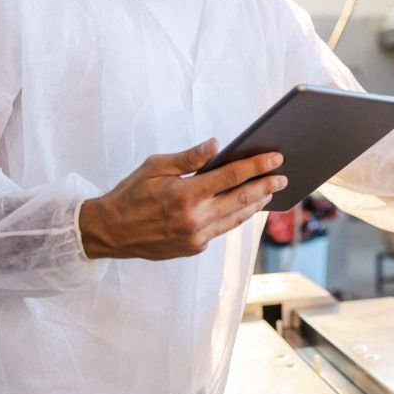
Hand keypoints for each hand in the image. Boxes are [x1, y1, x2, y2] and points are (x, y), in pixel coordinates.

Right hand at [79, 139, 285, 260]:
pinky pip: (221, 229)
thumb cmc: (130, 193)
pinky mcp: (194, 248)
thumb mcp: (155, 166)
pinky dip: (236, 216)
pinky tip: (245, 206)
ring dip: (256, 204)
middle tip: (283, 176)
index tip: (276, 158)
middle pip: (241, 200)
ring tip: (271, 191)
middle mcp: (193, 218)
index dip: (256, 166)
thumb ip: (188, 157)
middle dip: (266, 186)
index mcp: (184, 194)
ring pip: (235, 218)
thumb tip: (216, 145)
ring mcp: (195, 237)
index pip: (230, 177)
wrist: (109, 232)